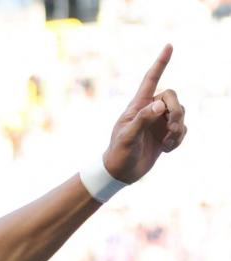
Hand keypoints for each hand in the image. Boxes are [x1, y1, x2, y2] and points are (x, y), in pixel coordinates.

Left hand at [102, 44, 186, 183]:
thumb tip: (159, 105)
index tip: (169, 46)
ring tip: (167, 142)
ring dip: (178, 128)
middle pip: (173, 97)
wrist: (121, 173)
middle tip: (170, 129)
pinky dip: (179, 139)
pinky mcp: (166, 133)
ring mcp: (159, 121)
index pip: (151, 80)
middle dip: (176, 112)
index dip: (160, 63)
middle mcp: (150, 110)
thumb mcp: (127, 137)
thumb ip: (142, 120)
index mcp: (137, 106)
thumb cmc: (118, 153)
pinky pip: (183, 129)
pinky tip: (166, 149)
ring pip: (181, 113)